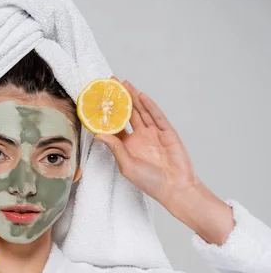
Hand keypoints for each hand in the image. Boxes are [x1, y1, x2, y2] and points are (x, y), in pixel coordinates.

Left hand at [94, 77, 200, 205]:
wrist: (175, 188)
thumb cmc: (150, 182)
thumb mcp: (127, 166)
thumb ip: (115, 148)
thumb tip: (98, 134)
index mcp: (128, 145)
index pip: (115, 125)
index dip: (106, 114)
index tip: (96, 102)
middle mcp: (140, 136)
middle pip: (128, 113)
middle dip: (119, 99)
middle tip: (109, 83)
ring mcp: (154, 133)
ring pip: (141, 111)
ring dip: (133, 97)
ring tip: (123, 84)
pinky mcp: (167, 132)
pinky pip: (157, 116)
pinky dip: (149, 106)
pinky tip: (141, 96)